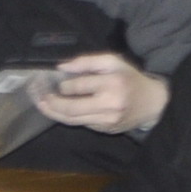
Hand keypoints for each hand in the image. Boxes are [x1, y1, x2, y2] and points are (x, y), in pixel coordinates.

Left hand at [36, 53, 169, 135]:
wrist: (152, 103)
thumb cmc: (131, 78)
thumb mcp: (114, 62)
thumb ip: (87, 61)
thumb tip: (62, 67)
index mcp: (112, 84)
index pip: (79, 86)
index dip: (64, 85)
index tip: (53, 81)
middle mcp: (109, 105)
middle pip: (71, 108)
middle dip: (51, 103)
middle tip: (38, 96)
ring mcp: (106, 121)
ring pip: (72, 120)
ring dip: (53, 113)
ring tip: (41, 105)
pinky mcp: (105, 130)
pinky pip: (81, 124)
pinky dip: (66, 117)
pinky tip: (58, 111)